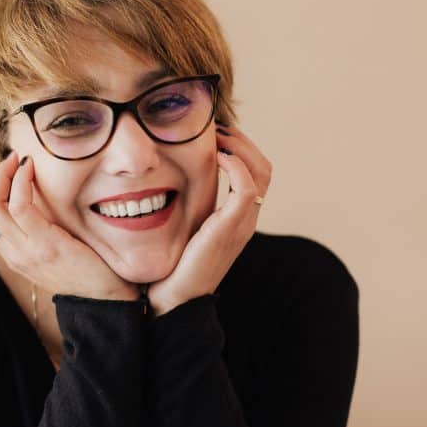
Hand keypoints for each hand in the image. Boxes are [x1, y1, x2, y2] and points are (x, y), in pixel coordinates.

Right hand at [0, 150, 137, 301]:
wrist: (107, 296)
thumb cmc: (87, 267)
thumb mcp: (55, 245)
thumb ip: (40, 225)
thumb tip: (33, 192)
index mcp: (13, 254)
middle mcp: (13, 254)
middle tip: (5, 156)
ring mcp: (26, 251)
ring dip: (1, 173)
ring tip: (16, 158)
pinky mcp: (45, 245)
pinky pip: (19, 206)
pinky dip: (21, 181)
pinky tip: (30, 168)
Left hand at [146, 123, 271, 315]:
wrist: (172, 301)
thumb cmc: (169, 268)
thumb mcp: (179, 230)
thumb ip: (184, 208)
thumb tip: (163, 182)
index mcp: (236, 220)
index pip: (255, 172)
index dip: (239, 147)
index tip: (213, 133)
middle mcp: (245, 220)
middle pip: (264, 166)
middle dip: (242, 140)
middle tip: (215, 126)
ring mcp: (242, 225)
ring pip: (261, 171)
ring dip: (240, 146)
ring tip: (216, 134)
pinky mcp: (232, 228)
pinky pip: (247, 186)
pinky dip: (235, 165)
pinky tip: (215, 156)